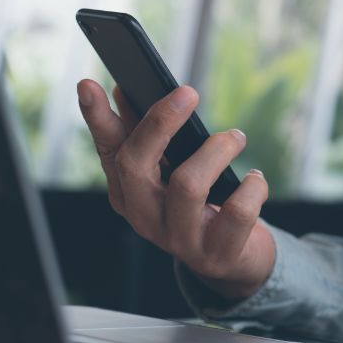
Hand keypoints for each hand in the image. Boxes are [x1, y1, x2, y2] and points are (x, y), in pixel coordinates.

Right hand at [76, 80, 275, 299]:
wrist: (233, 259)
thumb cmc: (200, 205)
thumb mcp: (169, 171)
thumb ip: (146, 135)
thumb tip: (122, 91)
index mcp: (127, 193)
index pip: (108, 150)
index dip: (97, 118)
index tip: (88, 83)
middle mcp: (145, 218)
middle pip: (136, 165)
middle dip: (161, 122)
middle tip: (188, 92)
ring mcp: (179, 240)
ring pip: (188, 185)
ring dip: (217, 150)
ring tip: (235, 138)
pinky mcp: (217, 253)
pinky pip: (237, 211)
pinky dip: (252, 186)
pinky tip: (254, 179)